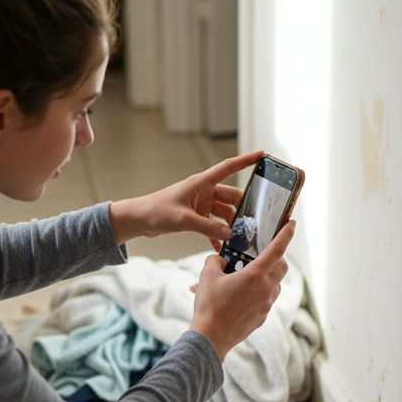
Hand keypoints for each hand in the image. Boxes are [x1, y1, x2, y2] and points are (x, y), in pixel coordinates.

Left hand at [109, 151, 261, 247]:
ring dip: (230, 225)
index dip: (246, 160)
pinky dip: (217, 234)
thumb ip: (208, 228)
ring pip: (224, 213)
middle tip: (253, 223)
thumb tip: (229, 234)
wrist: (139, 219)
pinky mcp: (196, 216)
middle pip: (231, 196)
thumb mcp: (184, 220)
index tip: (262, 154)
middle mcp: (204, 191)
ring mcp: (201, 204)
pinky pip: (213, 225)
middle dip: (242, 209)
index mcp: (202, 183)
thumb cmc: (156, 211)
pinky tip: (222, 247)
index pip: (229, 167)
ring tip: (238, 238)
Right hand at [189, 219, 295, 360]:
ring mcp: (266, 305)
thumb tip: (220, 260)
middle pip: (282, 267)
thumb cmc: (209, 306)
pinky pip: (267, 299)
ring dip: (269, 276)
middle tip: (264, 254)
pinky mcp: (263, 317)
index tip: (292, 224)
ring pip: (276, 284)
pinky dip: (261, 293)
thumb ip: (215, 261)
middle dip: (278, 257)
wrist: (211, 337)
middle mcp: (266, 289)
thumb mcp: (207, 276)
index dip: (286, 234)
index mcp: (255, 275)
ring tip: (249, 277)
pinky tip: (244, 296)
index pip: (277, 249)